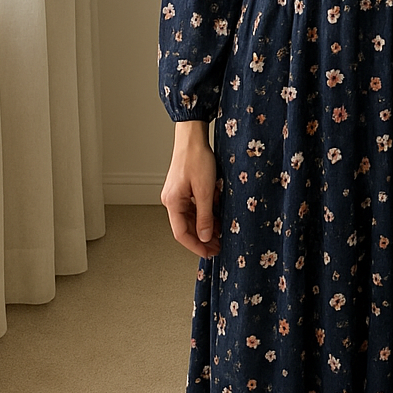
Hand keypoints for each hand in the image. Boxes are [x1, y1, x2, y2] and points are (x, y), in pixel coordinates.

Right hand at [161, 127, 222, 259]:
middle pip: (186, 227)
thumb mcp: (205, 191)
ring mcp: (177, 195)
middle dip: (203, 238)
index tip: (209, 254)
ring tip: (221, 234)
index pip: (181, 233)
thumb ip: (205, 216)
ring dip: (206, 227)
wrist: (193, 138)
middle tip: (219, 247)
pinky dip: (206, 215)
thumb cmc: (196, 159)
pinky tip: (217, 218)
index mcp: (172, 202)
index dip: (195, 246)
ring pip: (191, 218)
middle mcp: (172, 201)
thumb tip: (204, 237)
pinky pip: (194, 208)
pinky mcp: (184, 190)